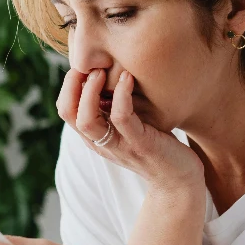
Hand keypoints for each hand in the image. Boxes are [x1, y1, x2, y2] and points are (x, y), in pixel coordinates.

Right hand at [56, 67, 204, 196]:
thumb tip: (108, 73)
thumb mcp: (130, 125)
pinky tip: (128, 78)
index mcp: (95, 137)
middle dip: (73, 85)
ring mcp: (120, 146)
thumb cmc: (157, 145)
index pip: (66, 110)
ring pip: (87, 121)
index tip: (85, 65)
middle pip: (69, 114)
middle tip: (90, 65)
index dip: (68, 85)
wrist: (179, 179)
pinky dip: (121, 95)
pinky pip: (122, 118)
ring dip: (91, 91)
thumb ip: (115, 108)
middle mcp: (102, 143)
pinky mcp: (140, 145)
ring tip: (103, 71)